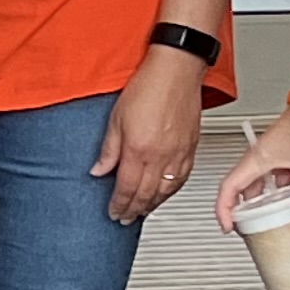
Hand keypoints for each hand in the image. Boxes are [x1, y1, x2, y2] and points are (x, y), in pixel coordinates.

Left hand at [90, 47, 205, 223]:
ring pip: (165, 191)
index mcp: (139, 149)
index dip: (118, 204)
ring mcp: (178, 154)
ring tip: (141, 211)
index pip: (126, 188)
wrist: (176, 70)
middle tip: (124, 218)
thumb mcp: (116, 118)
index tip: (113, 212)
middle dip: (133, 210)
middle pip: (146, 194)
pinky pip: (182, 180)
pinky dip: (171, 192)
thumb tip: (98, 171)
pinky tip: (164, 195)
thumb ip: (108, 149)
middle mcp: (161, 156)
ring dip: (152, 205)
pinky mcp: (191, 149)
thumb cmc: (148, 87)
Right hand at [214, 103, 289, 230]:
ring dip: (257, 200)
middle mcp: (258, 156)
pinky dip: (274, 190)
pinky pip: (270, 176)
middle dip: (238, 210)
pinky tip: (288, 197)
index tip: (227, 226)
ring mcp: (268, 155)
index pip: (229, 188)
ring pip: (255, 182)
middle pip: (238, 188)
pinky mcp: (280, 153)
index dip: (223, 210)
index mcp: (257, 159)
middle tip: (242, 226)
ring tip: (264, 216)